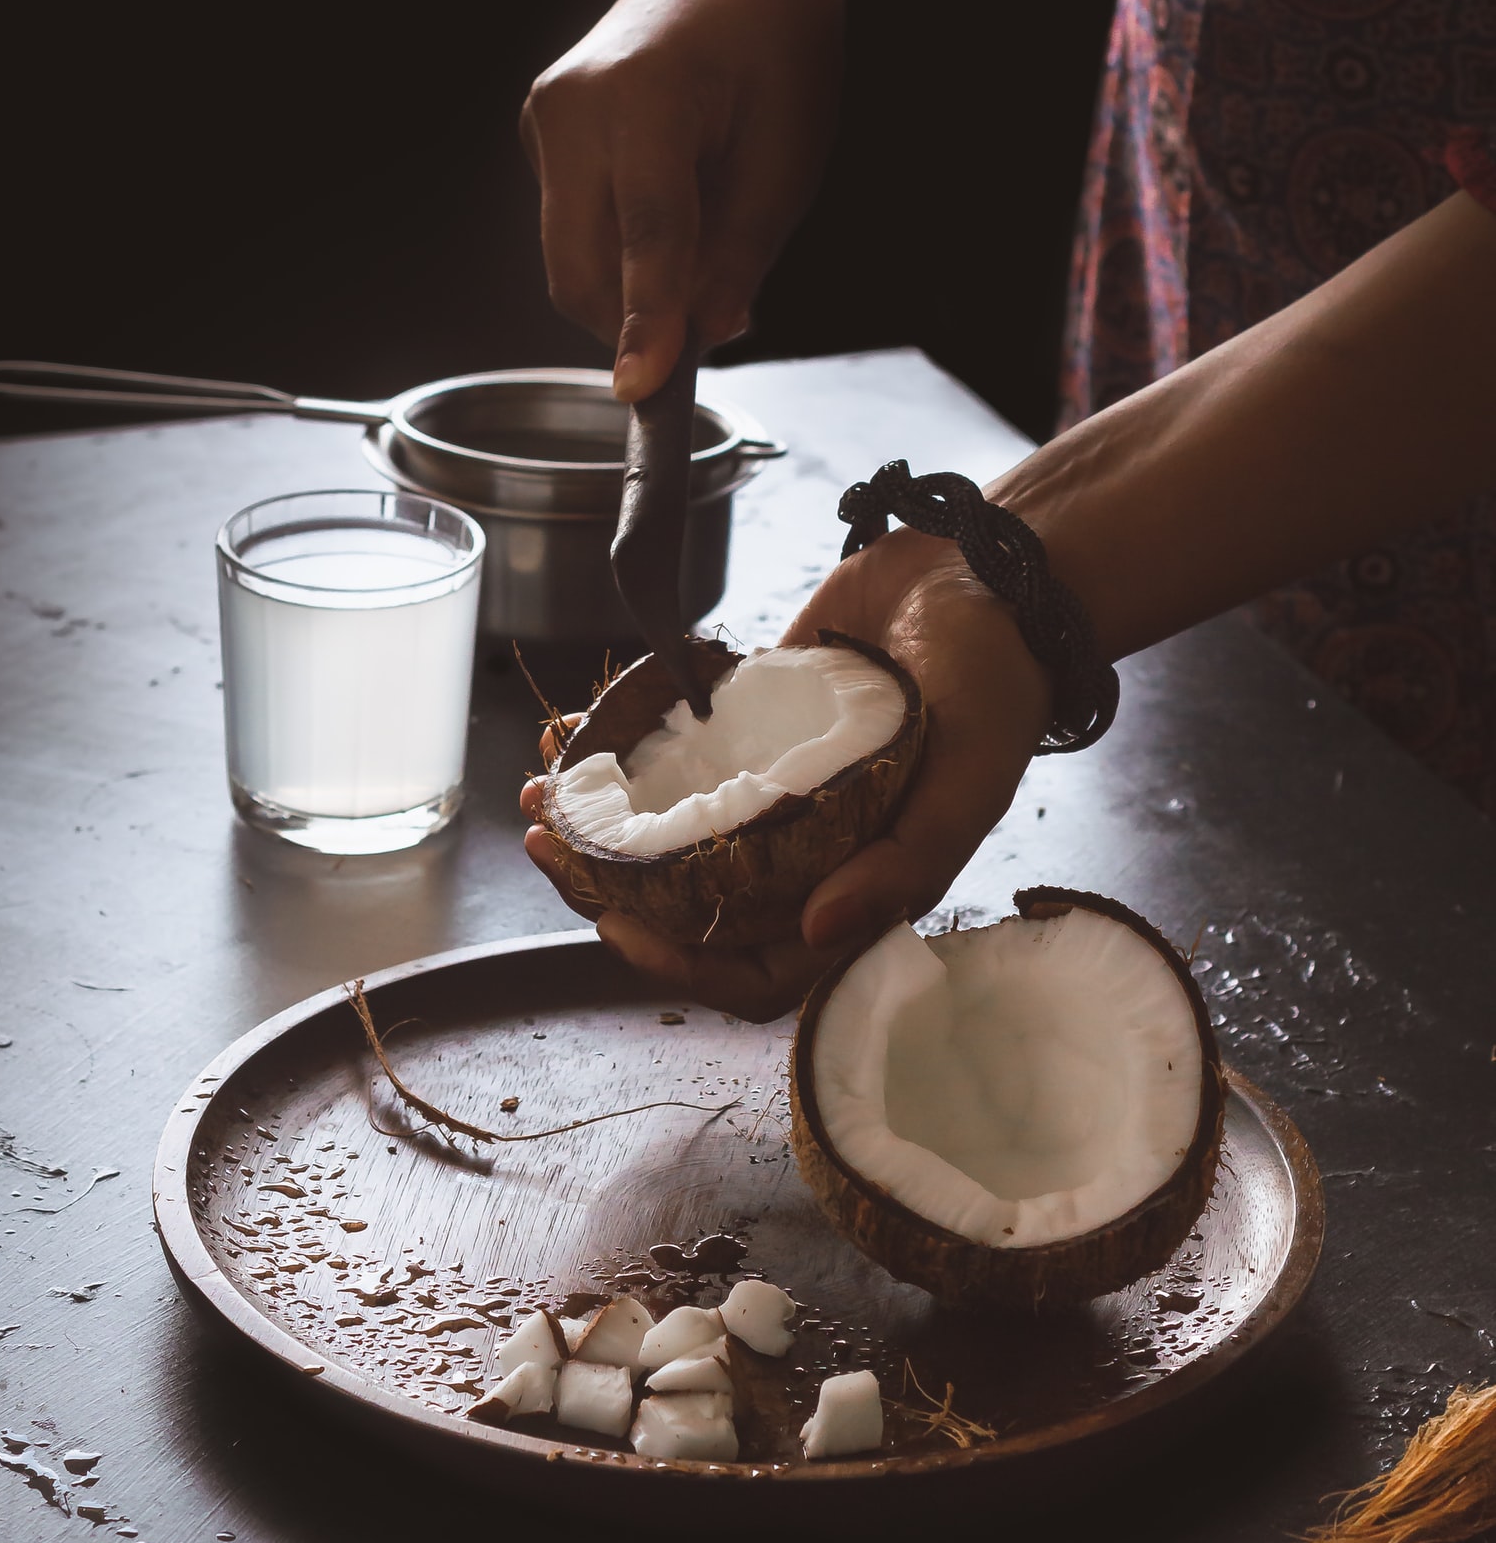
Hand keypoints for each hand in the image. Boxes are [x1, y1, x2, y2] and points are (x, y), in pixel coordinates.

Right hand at [521, 0, 841, 399]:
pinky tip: (671, 204)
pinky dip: (620, 250)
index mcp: (646, 96)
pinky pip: (572, 230)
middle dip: (637, 321)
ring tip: (704, 234)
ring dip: (631, 286)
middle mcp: (574, 106)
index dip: (647, 321)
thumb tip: (703, 334)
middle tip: (714, 319)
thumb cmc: (774, 43)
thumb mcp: (789, 157)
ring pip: (571, 260)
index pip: (646, 234)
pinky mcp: (539, 135)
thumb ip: (742, 252)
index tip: (642, 390)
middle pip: (582, 267)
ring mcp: (545, 118)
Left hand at [521, 530, 1053, 1020]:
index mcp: (856, 888)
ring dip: (599, 819)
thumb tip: (816, 932)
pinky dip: (618, 748)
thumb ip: (902, 865)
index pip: (756, 968)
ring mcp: (771, 789)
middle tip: (549, 843)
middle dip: (608, 884)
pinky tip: (574, 727)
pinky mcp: (748, 726)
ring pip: (667, 832)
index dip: (681, 964)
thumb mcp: (967, 784)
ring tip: (545, 787)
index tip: (616, 922)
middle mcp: (805, 852)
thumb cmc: (996, 688)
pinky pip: (672, 756)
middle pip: (690, 904)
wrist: (987, 575)